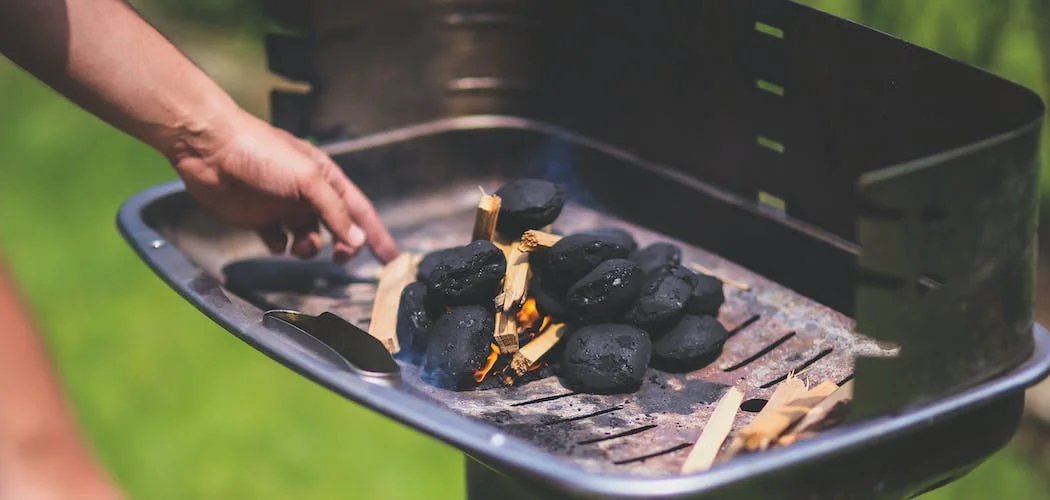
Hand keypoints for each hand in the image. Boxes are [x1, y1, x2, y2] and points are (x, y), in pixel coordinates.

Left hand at [168, 109, 398, 262]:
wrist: (210, 150)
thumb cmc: (262, 153)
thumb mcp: (308, 180)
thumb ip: (335, 212)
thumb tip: (357, 239)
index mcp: (326, 179)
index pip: (360, 211)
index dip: (377, 234)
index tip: (391, 258)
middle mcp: (308, 195)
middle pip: (337, 228)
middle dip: (344, 246)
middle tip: (342, 258)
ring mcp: (283, 207)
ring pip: (309, 239)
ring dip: (309, 247)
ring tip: (299, 244)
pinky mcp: (259, 219)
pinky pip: (279, 242)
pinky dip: (280, 246)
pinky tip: (273, 238)